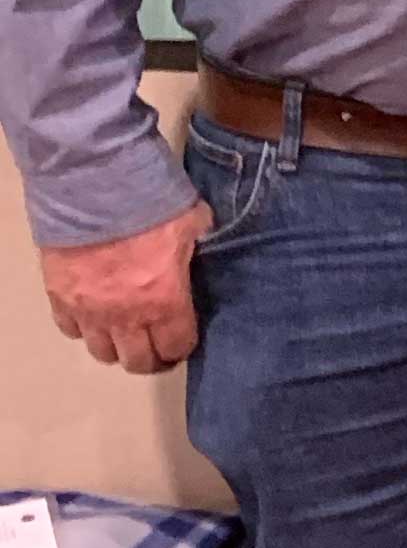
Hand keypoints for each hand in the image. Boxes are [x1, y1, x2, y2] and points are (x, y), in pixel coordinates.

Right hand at [40, 201, 213, 374]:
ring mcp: (89, 311)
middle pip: (137, 362)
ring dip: (116, 346)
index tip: (182, 341)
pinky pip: (70, 329)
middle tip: (155, 346)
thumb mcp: (193, 222)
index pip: (176, 347)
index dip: (181, 348)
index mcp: (165, 302)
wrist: (95, 185)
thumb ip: (199, 240)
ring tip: (123, 332)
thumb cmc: (152, 203)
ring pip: (102, 353)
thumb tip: (205, 237)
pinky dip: (83, 327)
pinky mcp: (59, 298)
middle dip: (150, 358)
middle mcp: (127, 317)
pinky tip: (93, 315)